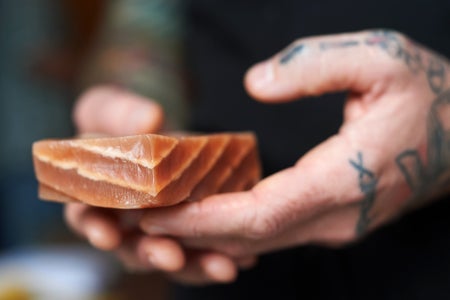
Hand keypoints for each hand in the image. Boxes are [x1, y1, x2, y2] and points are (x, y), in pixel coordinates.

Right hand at [65, 85, 254, 283]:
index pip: (87, 216)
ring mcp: (159, 225)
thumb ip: (119, 113)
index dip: (94, 227)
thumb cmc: (122, 120)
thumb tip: (149, 120)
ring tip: (220, 267)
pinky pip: (200, 247)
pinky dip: (217, 255)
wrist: (152, 127)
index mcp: (96, 195)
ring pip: (171, 253)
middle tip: (171, 257)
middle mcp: (127, 220)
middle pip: (132, 246)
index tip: (107, 235)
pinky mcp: (188, 224)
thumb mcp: (111, 108)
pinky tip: (242, 259)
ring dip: (194, 264)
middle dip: (151, 254)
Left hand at [138, 30, 449, 259]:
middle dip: (190, 231)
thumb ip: (316, 66)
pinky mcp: (331, 219)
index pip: (257, 215)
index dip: (201, 219)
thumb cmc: (427, 94)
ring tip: (160, 214)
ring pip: (259, 240)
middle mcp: (336, 217)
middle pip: (249, 236)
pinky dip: (233, 226)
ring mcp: (335, 225)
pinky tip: (204, 210)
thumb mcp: (380, 58)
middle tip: (138, 216)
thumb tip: (256, 85)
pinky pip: (272, 231)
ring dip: (207, 232)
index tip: (152, 214)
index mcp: (344, 180)